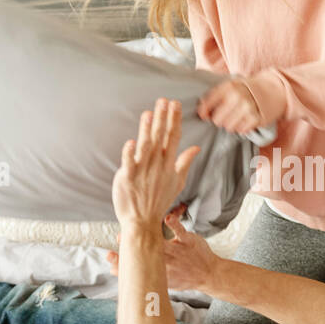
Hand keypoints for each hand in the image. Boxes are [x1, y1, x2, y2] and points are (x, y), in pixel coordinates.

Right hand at [107, 212, 216, 290]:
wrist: (209, 274)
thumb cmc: (182, 276)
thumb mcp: (159, 280)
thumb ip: (138, 274)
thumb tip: (112, 269)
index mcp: (157, 273)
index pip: (136, 269)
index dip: (121, 264)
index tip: (109, 256)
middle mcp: (165, 263)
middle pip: (145, 255)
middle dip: (131, 247)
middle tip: (119, 238)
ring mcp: (176, 252)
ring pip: (159, 243)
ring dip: (146, 235)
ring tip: (135, 227)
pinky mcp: (187, 241)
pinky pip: (179, 231)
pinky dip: (173, 224)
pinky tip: (166, 217)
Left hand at [111, 98, 199, 229]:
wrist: (143, 222)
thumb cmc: (158, 201)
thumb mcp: (177, 182)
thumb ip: (185, 162)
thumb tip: (196, 147)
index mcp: (169, 165)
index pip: (173, 138)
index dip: (174, 120)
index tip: (175, 104)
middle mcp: (157, 166)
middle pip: (160, 138)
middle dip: (162, 118)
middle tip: (164, 101)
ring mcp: (143, 172)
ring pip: (146, 147)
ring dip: (147, 130)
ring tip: (149, 113)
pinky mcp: (128, 178)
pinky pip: (129, 164)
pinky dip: (129, 154)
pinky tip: (131, 142)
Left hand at [197, 78, 264, 133]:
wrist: (273, 89)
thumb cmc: (247, 90)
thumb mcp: (231, 86)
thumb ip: (215, 96)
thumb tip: (201, 113)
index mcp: (228, 87)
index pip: (207, 104)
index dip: (204, 112)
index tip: (205, 116)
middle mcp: (237, 97)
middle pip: (217, 120)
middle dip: (220, 120)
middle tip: (227, 115)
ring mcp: (247, 108)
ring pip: (228, 127)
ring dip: (231, 124)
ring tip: (237, 117)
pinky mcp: (256, 118)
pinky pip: (241, 130)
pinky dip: (242, 127)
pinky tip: (245, 119)